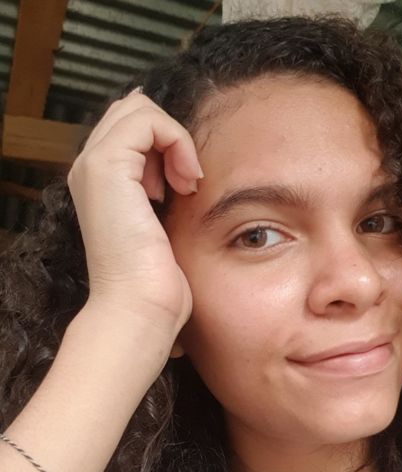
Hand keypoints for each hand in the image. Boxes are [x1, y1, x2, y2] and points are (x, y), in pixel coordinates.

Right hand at [66, 88, 202, 340]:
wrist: (140, 307)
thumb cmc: (154, 282)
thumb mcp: (165, 228)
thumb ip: (166, 192)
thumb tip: (183, 167)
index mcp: (101, 183)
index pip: (132, 127)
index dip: (166, 144)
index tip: (183, 186)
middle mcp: (90, 169)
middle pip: (133, 110)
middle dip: (170, 137)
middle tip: (185, 183)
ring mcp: (94, 165)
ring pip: (140, 108)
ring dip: (176, 140)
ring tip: (185, 183)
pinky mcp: (107, 166)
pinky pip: (148, 120)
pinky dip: (178, 143)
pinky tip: (185, 182)